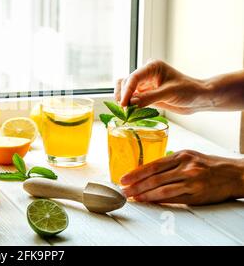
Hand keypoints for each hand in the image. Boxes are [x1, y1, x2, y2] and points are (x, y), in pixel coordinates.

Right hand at [115, 60, 207, 113]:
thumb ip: (149, 98)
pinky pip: (131, 97)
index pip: (134, 77)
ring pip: (126, 89)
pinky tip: (129, 110)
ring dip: (123, 98)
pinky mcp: (145, 94)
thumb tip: (130, 103)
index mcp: (152, 67)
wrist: (198, 98)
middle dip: (123, 94)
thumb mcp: (169, 93)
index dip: (126, 90)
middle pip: (126, 82)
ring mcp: (145, 84)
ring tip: (125, 110)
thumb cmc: (188, 91)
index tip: (123, 104)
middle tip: (124, 109)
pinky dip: (128, 103)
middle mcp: (146, 74)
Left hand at [121, 150, 243, 204]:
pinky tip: (149, 201)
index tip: (124, 178)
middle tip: (124, 190)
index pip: (153, 164)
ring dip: (144, 194)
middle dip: (136, 185)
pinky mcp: (197, 194)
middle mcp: (185, 167)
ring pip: (162, 189)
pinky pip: (174, 198)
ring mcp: (191, 181)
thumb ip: (169, 163)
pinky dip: (159, 200)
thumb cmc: (208, 165)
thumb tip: (147, 171)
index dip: (136, 172)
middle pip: (154, 177)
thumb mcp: (189, 156)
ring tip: (133, 197)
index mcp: (181, 156)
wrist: (233, 174)